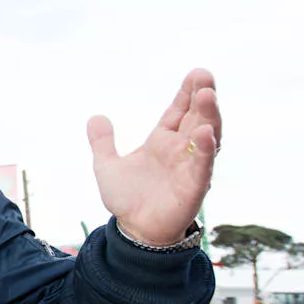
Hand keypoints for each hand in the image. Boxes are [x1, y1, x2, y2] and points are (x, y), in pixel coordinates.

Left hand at [87, 68, 220, 245]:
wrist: (134, 231)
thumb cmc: (127, 199)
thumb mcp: (107, 166)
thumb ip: (102, 142)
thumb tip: (95, 117)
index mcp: (162, 141)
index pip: (179, 111)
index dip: (187, 92)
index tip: (195, 73)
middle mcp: (181, 150)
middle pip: (197, 117)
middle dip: (202, 96)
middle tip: (204, 75)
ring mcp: (190, 166)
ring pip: (207, 136)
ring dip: (208, 116)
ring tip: (207, 95)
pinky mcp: (194, 186)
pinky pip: (203, 166)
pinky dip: (206, 149)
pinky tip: (206, 133)